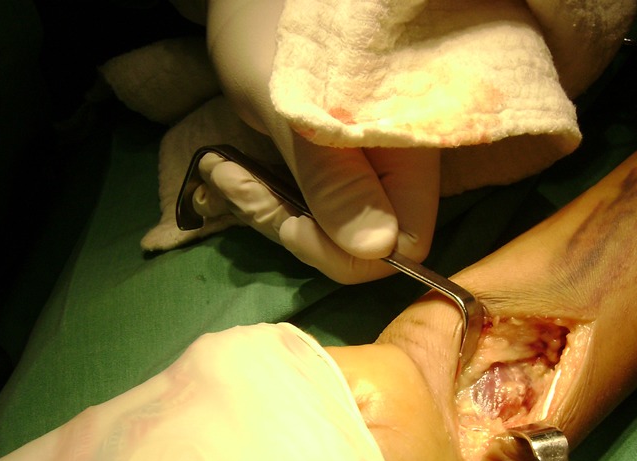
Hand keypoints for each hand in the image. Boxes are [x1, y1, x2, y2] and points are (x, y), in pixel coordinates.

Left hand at [202, 0, 439, 283]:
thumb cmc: (275, 33)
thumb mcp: (293, 109)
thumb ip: (334, 179)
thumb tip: (375, 250)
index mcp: (413, 150)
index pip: (408, 241)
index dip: (350, 250)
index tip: (289, 222)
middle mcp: (403, 166)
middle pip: (367, 244)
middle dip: (297, 228)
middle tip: (235, 183)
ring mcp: (371, 166)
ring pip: (334, 231)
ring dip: (271, 211)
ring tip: (223, 169)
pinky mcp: (337, 166)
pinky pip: (312, 209)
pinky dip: (269, 198)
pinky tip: (230, 169)